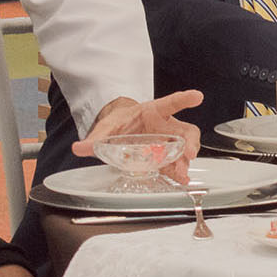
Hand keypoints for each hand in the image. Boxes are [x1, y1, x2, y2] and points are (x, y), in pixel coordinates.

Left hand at [75, 90, 203, 182]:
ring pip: (186, 148)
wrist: (122, 130)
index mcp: (153, 112)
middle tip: (189, 153)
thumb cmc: (121, 123)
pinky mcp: (166, 156)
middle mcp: (166, 126)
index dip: (184, 99)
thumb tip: (79, 147)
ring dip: (185, 161)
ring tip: (181, 173)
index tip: (197, 96)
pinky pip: (177, 163)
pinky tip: (180, 180)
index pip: (171, 103)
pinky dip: (179, 172)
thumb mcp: (107, 127)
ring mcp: (168, 142)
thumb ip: (95, 138)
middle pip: (186, 130)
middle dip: (191, 142)